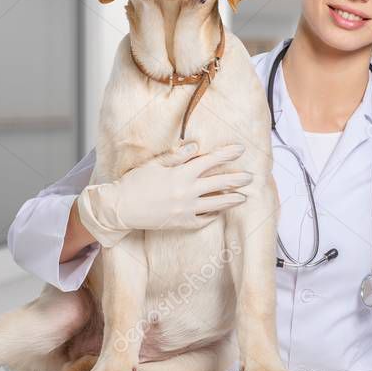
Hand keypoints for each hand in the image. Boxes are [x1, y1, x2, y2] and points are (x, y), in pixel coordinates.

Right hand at [76, 141, 250, 246]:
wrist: (120, 208)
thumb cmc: (134, 183)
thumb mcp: (154, 164)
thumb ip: (177, 156)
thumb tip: (196, 146)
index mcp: (181, 174)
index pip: (210, 161)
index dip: (227, 154)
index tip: (241, 150)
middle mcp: (187, 192)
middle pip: (219, 183)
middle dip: (237, 179)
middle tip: (250, 177)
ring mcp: (186, 210)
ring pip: (216, 204)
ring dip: (231, 200)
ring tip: (243, 198)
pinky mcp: (181, 223)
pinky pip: (203, 220)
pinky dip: (213, 215)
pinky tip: (219, 212)